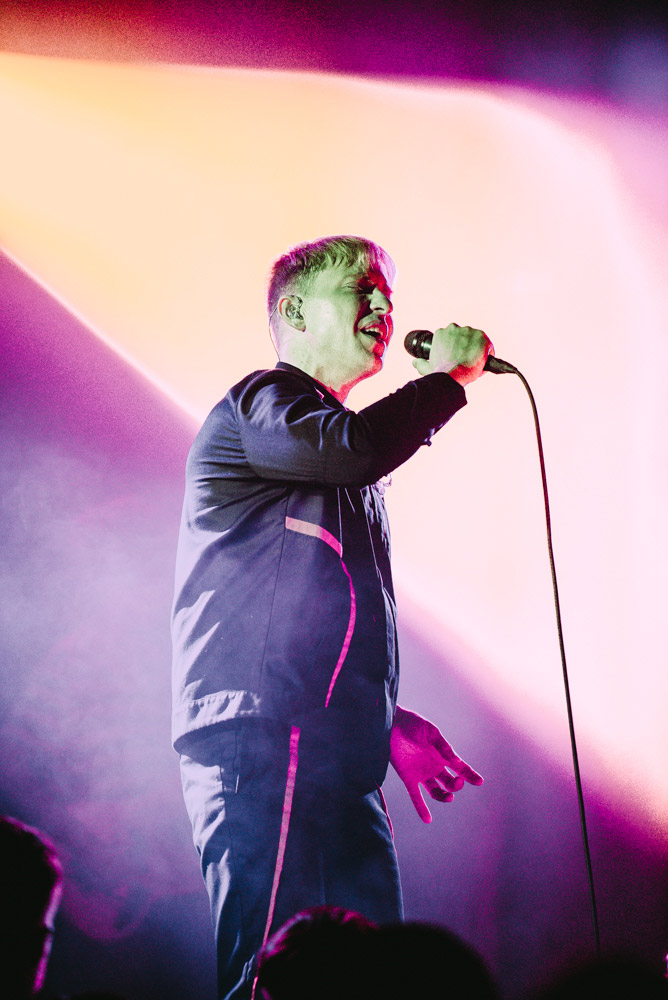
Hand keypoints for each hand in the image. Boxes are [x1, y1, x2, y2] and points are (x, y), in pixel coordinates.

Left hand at [389, 706, 482, 822]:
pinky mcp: (408, 778)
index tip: (480, 782)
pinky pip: (416, 797)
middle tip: (458, 782)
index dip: (470, 775)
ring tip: (450, 797)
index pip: (460, 768)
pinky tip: (428, 820)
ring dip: (444, 797)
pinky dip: (421, 808)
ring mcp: (421, 774)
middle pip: (450, 782)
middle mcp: (434, 767)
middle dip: (456, 785)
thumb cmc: (413, 724)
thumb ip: (443, 747)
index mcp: (442, 755)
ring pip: (437, 792)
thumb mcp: (431, 733)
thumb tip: (456, 761)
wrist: (391, 724)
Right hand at [412, 322, 492, 385]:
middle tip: (465, 359)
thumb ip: (420, 363)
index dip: (455, 347)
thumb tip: (415, 362)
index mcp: (441, 333)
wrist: (454, 375)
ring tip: (475, 362)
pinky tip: (485, 361)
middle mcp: (454, 328)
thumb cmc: (440, 373)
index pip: (451, 337)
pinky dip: (488, 352)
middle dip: (465, 345)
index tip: (457, 355)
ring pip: (475, 339)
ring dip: (476, 347)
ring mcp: (468, 331)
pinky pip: (488, 344)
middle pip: (463, 335)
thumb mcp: (426, 367)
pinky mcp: (482, 336)